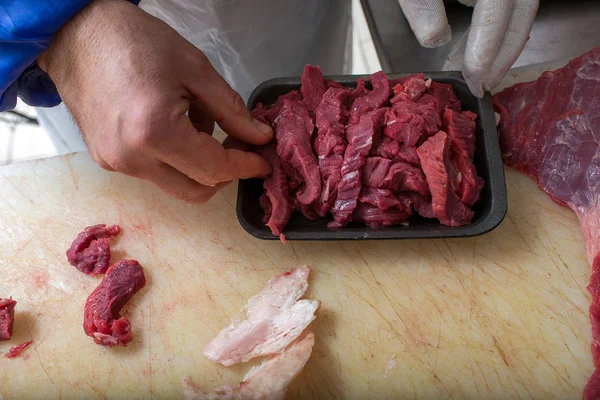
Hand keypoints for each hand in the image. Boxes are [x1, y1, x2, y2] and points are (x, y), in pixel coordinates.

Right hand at [38, 0, 272, 203]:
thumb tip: (259, 138)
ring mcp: (116, 163)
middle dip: (223, 174)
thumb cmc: (136, 41)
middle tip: (237, 145)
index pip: (214, 169)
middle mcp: (132, 158)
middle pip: (196, 191)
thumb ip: (232, 110)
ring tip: (196, 121)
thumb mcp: (196, 69)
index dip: (245, 167)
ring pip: (175, 184)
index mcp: (155, 133)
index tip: (262, 161)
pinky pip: (153, 172)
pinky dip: (174, 158)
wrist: (76, 33)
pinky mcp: (106, 160)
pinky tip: (173, 124)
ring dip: (198, 165)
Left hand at [398, 0, 538, 96]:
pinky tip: (488, 44)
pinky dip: (502, 25)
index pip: (497, 11)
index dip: (488, 50)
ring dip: (506, 42)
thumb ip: (421, 3)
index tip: (476, 78)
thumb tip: (436, 39)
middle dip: (504, 53)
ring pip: (522, 7)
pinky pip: (513, 1)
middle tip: (485, 85)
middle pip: (522, 11)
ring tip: (488, 72)